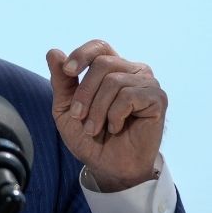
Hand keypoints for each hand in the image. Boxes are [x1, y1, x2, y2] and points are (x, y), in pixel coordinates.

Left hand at [46, 40, 165, 191]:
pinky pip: (129, 96)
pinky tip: (115, 127)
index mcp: (112, 68)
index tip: (67, 72)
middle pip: (103, 63)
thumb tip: (53, 51)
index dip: (83, 54)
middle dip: (85, 93)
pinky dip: (115, 115)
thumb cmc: (89, 136)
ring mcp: (147, 83)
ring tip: (95, 128)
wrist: (108, 166)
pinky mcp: (158, 99)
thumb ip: (61, 81)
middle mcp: (132, 70)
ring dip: (97, 109)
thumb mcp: (67, 108)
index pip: (99, 46)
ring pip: (114, 81)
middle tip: (79, 117)